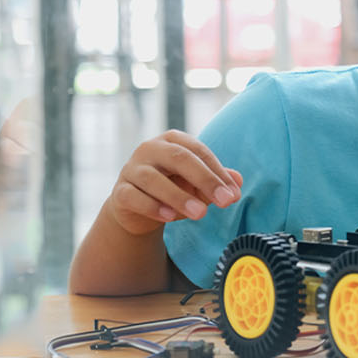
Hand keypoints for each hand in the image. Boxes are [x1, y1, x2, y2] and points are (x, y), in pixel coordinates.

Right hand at [106, 130, 241, 235]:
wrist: (137, 209)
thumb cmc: (172, 188)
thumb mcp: (197, 184)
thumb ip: (216, 182)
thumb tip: (238, 183)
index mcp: (172, 140)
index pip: (198, 151)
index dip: (218, 172)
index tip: (234, 194)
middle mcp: (150, 149)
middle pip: (178, 158)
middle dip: (205, 180)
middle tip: (225, 201)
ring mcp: (132, 169)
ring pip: (153, 179)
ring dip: (179, 197)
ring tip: (200, 214)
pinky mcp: (119, 191)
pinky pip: (134, 197)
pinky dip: (152, 206)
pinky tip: (169, 217)